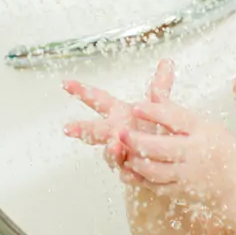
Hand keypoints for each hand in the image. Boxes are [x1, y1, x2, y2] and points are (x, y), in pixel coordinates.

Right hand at [64, 59, 174, 186]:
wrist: (169, 159)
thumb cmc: (157, 130)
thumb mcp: (160, 106)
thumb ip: (161, 87)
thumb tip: (167, 61)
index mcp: (119, 114)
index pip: (98, 100)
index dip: (82, 91)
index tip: (66, 83)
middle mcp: (116, 133)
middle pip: (96, 130)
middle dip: (82, 129)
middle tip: (69, 128)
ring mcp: (121, 153)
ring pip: (110, 153)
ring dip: (111, 150)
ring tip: (114, 145)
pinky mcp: (131, 171)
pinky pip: (126, 173)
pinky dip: (128, 172)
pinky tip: (130, 170)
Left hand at [119, 99, 235, 204]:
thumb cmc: (220, 149)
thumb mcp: (204, 125)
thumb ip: (177, 113)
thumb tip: (153, 93)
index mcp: (202, 131)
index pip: (174, 118)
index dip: (153, 112)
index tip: (135, 106)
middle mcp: (195, 153)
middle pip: (159, 147)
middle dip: (136, 140)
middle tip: (121, 132)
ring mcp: (188, 175)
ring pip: (154, 169)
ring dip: (135, 161)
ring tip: (124, 152)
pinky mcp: (182, 192)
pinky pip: (156, 186)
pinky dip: (140, 178)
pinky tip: (130, 170)